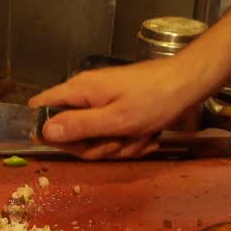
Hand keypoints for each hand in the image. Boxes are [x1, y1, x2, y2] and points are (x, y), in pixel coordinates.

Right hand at [28, 56, 212, 159]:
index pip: (41, 107)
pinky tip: (146, 137)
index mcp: (79, 91)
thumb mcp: (116, 119)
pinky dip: (129, 141)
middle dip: (95, 146)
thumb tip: (43, 132)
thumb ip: (79, 126)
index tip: (70, 144)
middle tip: (118, 142)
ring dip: (117, 146)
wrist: (189, 84)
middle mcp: (85, 95)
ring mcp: (101, 103)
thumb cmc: (154, 99)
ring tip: (139, 137)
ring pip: (94, 138)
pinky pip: (112, 135)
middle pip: (69, 132)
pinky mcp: (117, 110)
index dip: (46, 130)